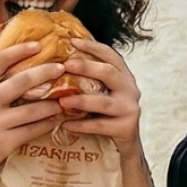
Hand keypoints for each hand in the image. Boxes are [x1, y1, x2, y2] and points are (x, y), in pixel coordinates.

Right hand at [0, 42, 64, 186]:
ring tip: (66, 98)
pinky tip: (57, 119)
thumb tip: (15, 66)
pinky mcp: (3, 144)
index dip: (19, 50)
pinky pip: (33, 130)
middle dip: (45, 72)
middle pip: (20, 82)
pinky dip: (47, 123)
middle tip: (61, 67)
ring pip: (32, 109)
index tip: (38, 44)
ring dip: (53, 103)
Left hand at [56, 37, 144, 158]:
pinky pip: (101, 125)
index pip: (110, 55)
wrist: (124, 144)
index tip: (72, 41)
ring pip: (104, 102)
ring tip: (61, 101)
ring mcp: (130, 108)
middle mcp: (130, 89)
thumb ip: (88, 78)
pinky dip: (82, 125)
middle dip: (87, 67)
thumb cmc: (106, 114)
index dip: (92, 46)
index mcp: (124, 75)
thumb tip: (56, 60)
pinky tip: (66, 124)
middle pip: (109, 73)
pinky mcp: (126, 128)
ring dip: (81, 100)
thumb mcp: (101, 92)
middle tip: (65, 65)